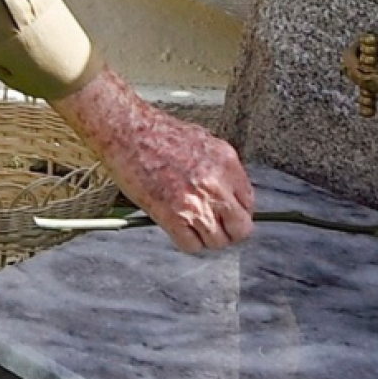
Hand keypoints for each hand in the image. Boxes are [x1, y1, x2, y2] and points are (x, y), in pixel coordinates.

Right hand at [53, 68, 254, 252]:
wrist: (128, 133)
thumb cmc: (157, 133)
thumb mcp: (202, 141)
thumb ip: (219, 168)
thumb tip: (227, 189)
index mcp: (226, 163)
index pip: (249, 203)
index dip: (238, 212)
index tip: (229, 214)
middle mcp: (216, 184)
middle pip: (241, 229)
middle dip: (230, 232)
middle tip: (217, 228)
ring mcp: (195, 203)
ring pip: (217, 241)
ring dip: (206, 239)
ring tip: (194, 228)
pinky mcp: (173, 217)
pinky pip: (191, 246)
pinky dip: (186, 242)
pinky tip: (179, 229)